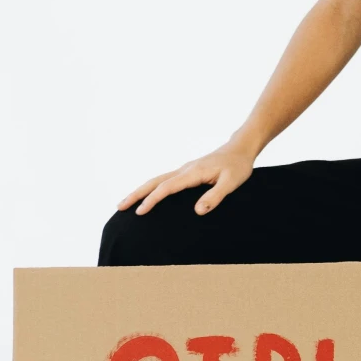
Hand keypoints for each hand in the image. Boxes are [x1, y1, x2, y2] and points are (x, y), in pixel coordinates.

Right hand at [117, 141, 258, 216]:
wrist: (240, 149)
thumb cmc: (238, 166)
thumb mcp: (231, 183)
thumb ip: (215, 196)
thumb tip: (197, 211)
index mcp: (193, 173)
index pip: (167, 187)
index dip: (152, 199)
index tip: (139, 211)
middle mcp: (185, 170)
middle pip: (155, 181)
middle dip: (136, 194)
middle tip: (119, 207)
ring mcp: (184, 170)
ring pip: (157, 180)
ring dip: (141, 191)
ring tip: (126, 203)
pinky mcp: (187, 172)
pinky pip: (164, 181)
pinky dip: (152, 188)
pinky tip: (148, 196)